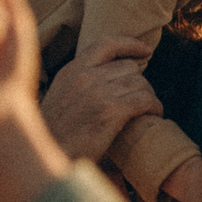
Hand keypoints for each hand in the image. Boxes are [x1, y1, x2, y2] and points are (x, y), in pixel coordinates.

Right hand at [41, 36, 160, 161]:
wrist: (47, 157)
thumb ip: (80, 84)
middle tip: (141, 99)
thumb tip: (108, 78)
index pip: (106, 44)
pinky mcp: (110, 112)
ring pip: (140, 83)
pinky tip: (154, 115)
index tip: (146, 51)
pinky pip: (145, 100)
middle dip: (140, 82)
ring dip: (149, 96)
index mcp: (72, 70)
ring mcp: (98, 93)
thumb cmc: (56, 135)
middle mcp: (84, 76)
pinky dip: (154, 107)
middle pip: (129, 67)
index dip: (130, 44)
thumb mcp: (61, 97)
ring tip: (148, 110)